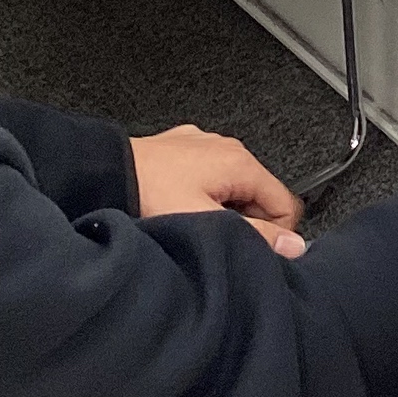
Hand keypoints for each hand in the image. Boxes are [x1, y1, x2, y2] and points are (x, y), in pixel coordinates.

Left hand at [129, 125, 306, 258]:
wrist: (103, 175)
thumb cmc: (149, 195)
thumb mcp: (207, 223)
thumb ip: (254, 236)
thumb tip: (294, 246)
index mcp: (240, 161)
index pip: (284, 204)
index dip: (275, 235)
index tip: (252, 252)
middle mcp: (226, 146)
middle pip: (258, 196)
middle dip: (245, 223)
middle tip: (215, 241)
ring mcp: (203, 145)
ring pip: (232, 187)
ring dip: (221, 211)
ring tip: (192, 226)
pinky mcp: (182, 150)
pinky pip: (207, 177)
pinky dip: (200, 195)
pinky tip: (177, 208)